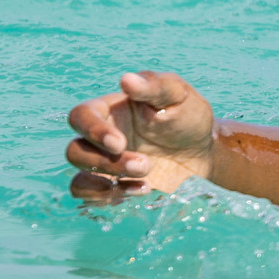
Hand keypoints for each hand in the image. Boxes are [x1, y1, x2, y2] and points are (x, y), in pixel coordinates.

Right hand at [66, 71, 214, 200]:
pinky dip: (109, 199)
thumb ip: (154, 86)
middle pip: (75, 151)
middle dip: (105, 162)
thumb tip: (126, 80)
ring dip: (106, 183)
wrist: (203, 152)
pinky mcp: (113, 188)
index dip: (91, 130)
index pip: (80, 116)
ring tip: (147, 179)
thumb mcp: (178, 95)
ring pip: (79, 179)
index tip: (119, 143)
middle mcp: (99, 139)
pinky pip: (91, 198)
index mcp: (110, 110)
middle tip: (144, 164)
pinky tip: (143, 191)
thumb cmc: (187, 117)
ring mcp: (104, 166)